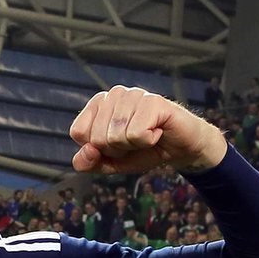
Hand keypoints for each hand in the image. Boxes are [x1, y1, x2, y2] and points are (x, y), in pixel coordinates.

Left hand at [69, 86, 227, 175]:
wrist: (180, 149)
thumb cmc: (143, 150)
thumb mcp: (109, 163)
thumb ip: (88, 162)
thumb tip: (87, 150)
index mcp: (98, 104)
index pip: (78, 132)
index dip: (97, 148)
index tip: (116, 143)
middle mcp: (114, 94)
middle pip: (97, 138)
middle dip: (116, 150)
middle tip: (135, 141)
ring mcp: (134, 94)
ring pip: (116, 136)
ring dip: (133, 146)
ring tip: (146, 135)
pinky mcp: (153, 101)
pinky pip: (137, 134)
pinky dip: (148, 141)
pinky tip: (157, 131)